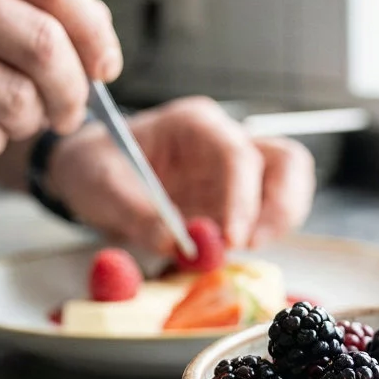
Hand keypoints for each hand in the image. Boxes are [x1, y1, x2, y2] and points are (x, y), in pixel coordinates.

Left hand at [44, 97, 315, 253]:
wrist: (89, 175)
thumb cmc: (96, 167)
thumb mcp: (100, 186)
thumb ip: (135, 213)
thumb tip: (174, 243)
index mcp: (194, 125)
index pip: (238, 154)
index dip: (242, 198)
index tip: (231, 239)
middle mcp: (225, 142)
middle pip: (286, 163)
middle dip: (281, 208)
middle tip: (251, 245)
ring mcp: (235, 172)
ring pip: (289, 186)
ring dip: (279, 223)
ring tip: (244, 251)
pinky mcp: (236, 201)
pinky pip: (268, 215)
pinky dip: (260, 236)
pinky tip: (230, 253)